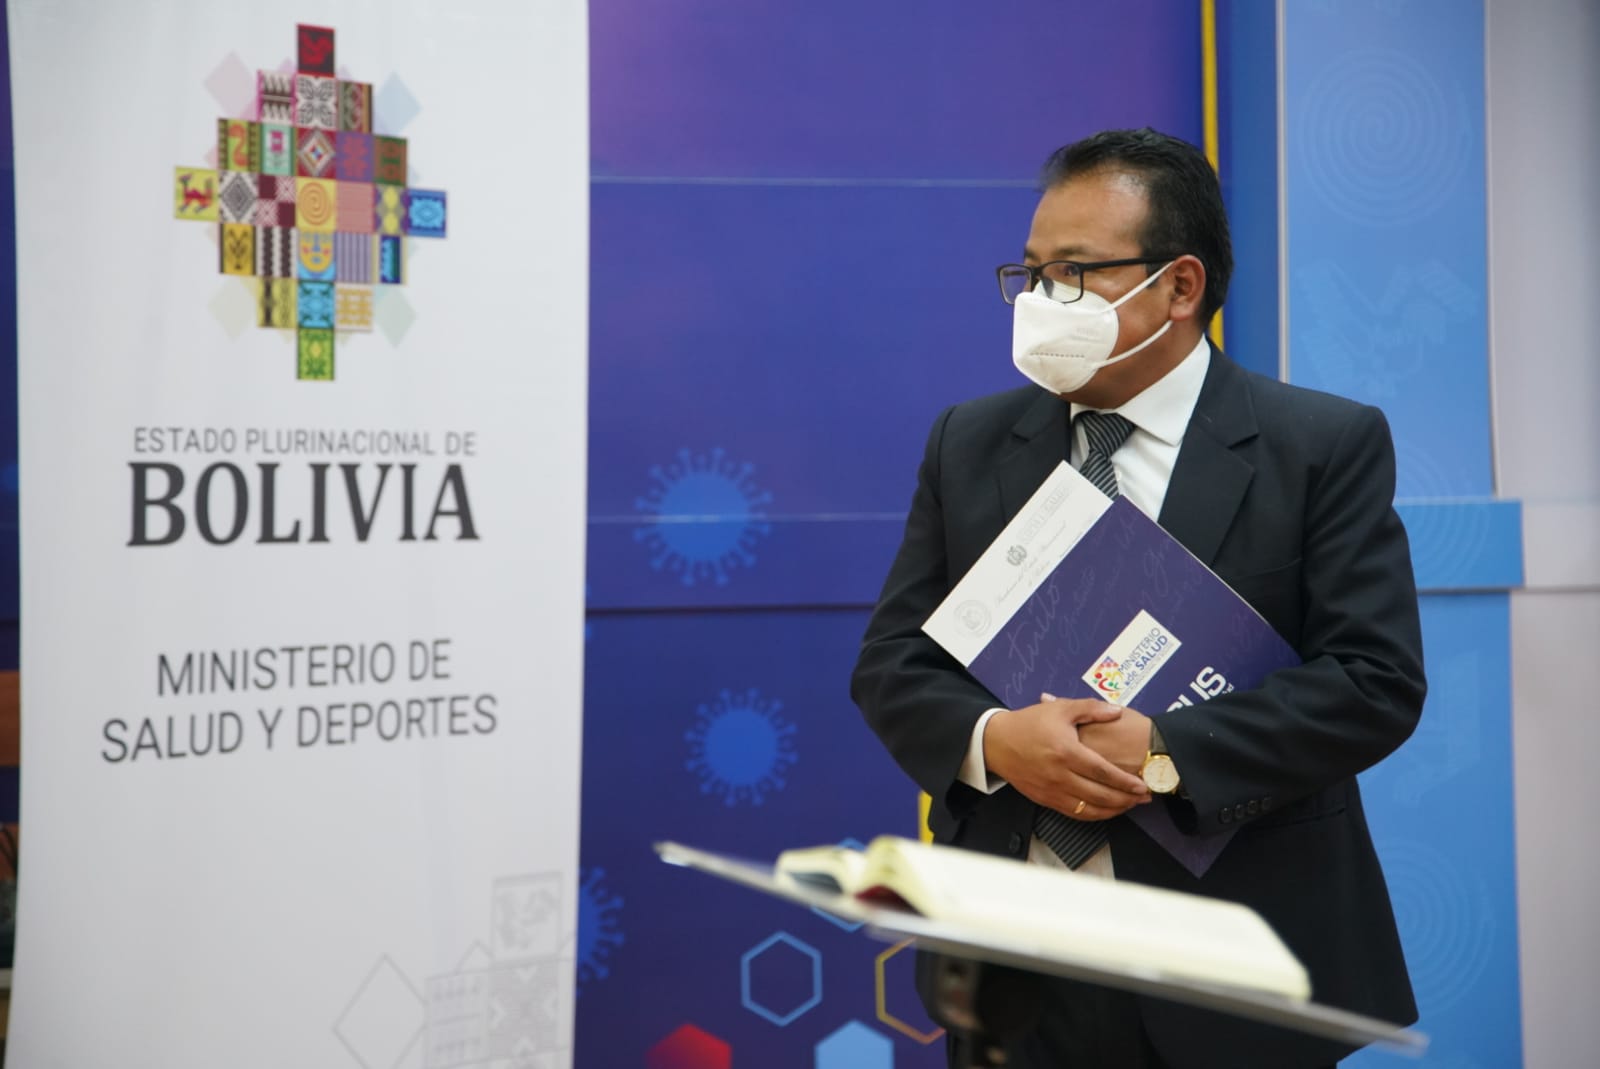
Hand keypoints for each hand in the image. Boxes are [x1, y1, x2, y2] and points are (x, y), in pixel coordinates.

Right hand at [983, 694, 1150, 820]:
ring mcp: (1052, 791)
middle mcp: (1060, 775)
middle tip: (1144, 797)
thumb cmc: (1029, 722)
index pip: (1102, 771)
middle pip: (1099, 795)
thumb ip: (1091, 708)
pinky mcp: (1045, 800)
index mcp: (1066, 751)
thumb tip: (1117, 711)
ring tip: (1130, 805)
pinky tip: (1106, 810)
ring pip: (1088, 809)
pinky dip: (1094, 815)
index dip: (1125, 781)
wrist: (996, 742)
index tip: (1142, 784)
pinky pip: (1074, 813)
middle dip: (1126, 799)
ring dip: (1113, 810)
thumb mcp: (1060, 708)